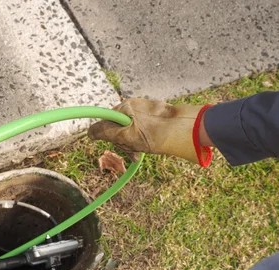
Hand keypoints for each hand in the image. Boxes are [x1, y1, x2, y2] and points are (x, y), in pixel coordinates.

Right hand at [89, 99, 212, 164]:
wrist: (189, 129)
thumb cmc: (157, 133)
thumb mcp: (127, 136)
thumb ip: (106, 133)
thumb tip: (89, 132)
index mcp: (126, 106)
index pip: (106, 121)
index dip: (108, 136)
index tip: (117, 145)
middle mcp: (135, 106)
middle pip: (118, 127)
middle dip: (123, 142)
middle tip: (133, 153)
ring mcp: (147, 111)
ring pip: (130, 131)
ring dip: (132, 144)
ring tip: (141, 154)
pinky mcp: (157, 117)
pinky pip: (142, 130)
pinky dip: (143, 141)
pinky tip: (149, 148)